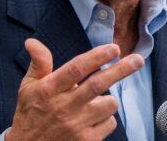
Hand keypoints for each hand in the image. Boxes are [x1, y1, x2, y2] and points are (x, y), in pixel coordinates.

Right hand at [5, 38, 144, 140]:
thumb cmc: (30, 113)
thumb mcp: (28, 86)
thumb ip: (38, 63)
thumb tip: (32, 41)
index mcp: (50, 89)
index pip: (76, 69)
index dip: (96, 57)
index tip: (114, 48)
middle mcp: (64, 106)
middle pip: (98, 84)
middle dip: (121, 70)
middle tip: (138, 60)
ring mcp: (77, 125)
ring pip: (109, 104)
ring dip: (107, 98)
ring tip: (94, 99)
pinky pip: (109, 123)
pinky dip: (106, 117)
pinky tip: (92, 118)